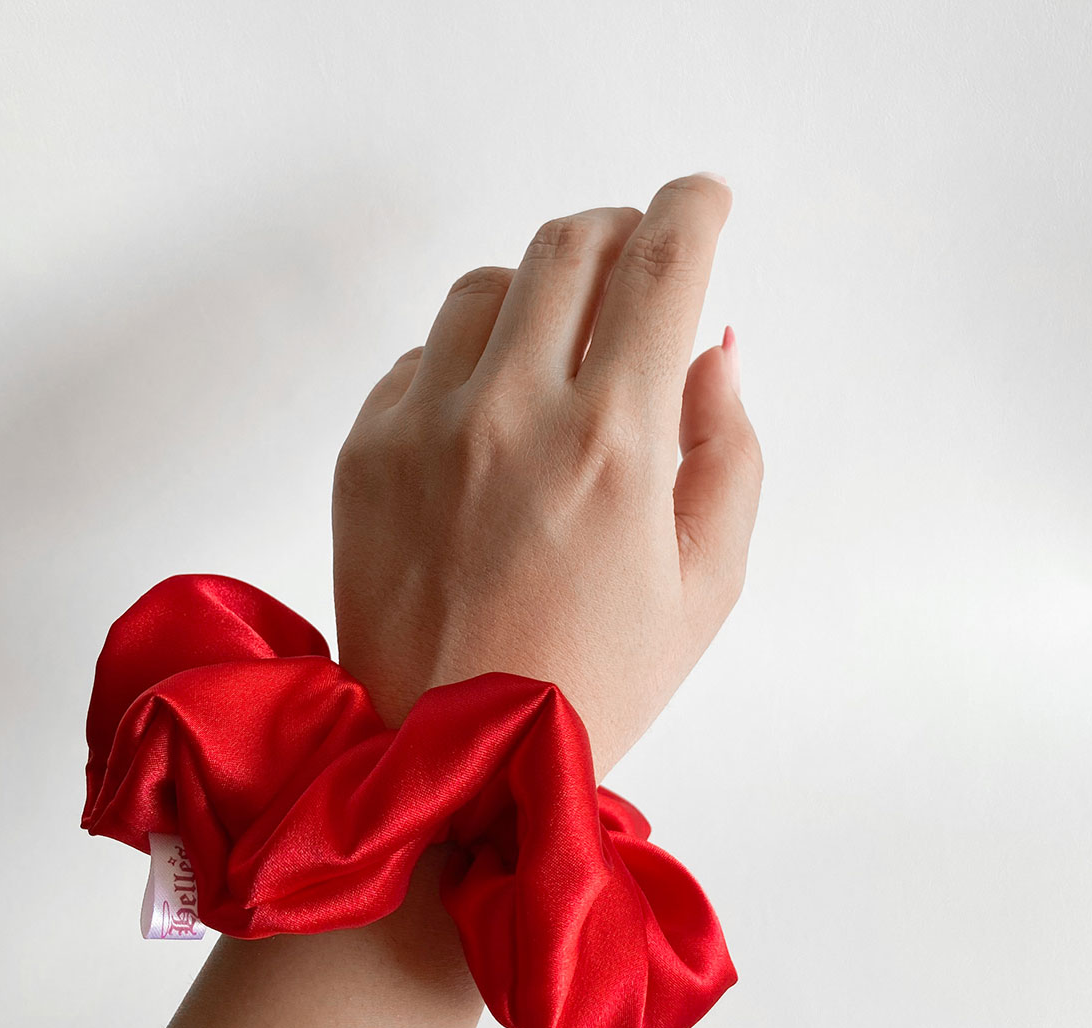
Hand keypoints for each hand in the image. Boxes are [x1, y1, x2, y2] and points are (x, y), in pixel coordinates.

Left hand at [332, 172, 762, 781]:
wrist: (449, 763)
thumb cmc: (590, 686)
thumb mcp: (707, 584)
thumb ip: (726, 449)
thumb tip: (708, 350)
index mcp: (612, 445)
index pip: (662, 262)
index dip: (695, 207)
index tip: (704, 200)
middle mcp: (510, 415)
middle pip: (570, 242)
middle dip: (622, 233)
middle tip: (640, 269)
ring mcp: (424, 428)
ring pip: (488, 285)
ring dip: (541, 292)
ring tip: (563, 352)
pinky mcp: (364, 453)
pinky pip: (423, 357)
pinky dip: (470, 362)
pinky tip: (492, 424)